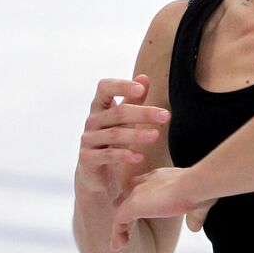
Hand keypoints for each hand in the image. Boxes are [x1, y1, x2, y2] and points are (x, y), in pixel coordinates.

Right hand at [77, 75, 170, 197]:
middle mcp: (92, 121)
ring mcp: (88, 140)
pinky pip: (107, 155)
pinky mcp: (88, 159)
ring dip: (137, 134)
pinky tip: (140, 157)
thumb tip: (145, 77)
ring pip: (114, 134)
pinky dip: (124, 155)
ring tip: (156, 136)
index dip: (122, 86)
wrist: (94, 175)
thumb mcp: (123, 120)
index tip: (141, 89)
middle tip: (165, 116)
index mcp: (100, 107)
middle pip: (117, 113)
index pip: (104, 88)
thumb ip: (133, 100)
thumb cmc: (110, 142)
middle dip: (143, 113)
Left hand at [112, 167, 215, 251]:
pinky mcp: (132, 205)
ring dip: (120, 227)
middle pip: (127, 196)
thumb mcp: (200, 203)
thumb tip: (194, 229)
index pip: (142, 186)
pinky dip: (117, 234)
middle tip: (127, 227)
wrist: (195, 184)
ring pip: (121, 211)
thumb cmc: (202, 189)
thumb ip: (196, 215)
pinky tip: (118, 246)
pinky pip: (118, 222)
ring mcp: (136, 193)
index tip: (143, 210)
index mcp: (159, 177)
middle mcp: (145, 182)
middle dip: (126, 210)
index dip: (140, 199)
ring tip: (120, 243)